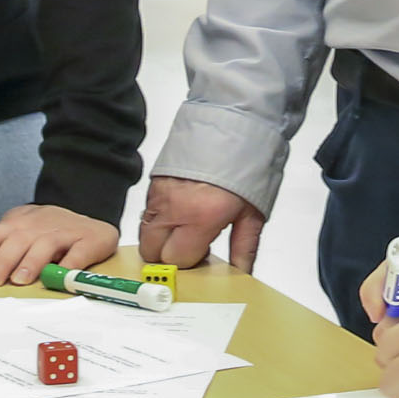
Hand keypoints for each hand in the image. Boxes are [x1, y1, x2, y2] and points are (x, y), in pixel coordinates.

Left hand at [0, 204, 120, 287]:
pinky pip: (78, 253)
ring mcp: (64, 231)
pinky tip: (61, 277)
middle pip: (16, 241)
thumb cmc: (50, 232)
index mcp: (17, 224)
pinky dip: (70, 265)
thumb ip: (3, 247)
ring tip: (20, 280)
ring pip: (45, 245)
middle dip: (1, 261)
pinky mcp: (89, 240)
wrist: (93, 218)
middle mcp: (38, 225)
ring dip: (31, 262)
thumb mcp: (23, 232)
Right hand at [139, 176, 264, 270]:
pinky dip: (158, 221)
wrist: (235, 125)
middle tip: (191, 246)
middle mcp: (175, 208)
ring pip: (144, 235)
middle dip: (169, 255)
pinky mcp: (153, 183)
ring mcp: (160, 194)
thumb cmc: (248, 164)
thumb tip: (243, 273)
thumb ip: (245, 247)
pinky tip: (180, 213)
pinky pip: (146, 214)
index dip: (191, 261)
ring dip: (160, 240)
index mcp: (201, 218)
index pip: (177, 260)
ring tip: (185, 230)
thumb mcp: (253, 212)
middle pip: (152, 252)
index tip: (204, 255)